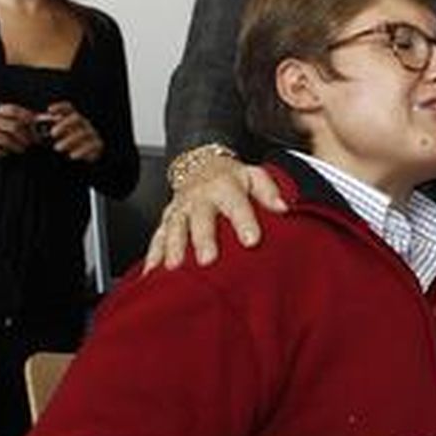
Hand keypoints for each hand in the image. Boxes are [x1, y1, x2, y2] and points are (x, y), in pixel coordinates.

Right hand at [0, 103, 37, 156]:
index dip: (28, 118)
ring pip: (6, 140)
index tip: (37, 126)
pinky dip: (4, 153)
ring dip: (17, 146)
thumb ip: (20, 119)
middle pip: (14, 127)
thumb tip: (42, 119)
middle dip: (26, 137)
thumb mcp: (1, 120)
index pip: (15, 110)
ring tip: (22, 149)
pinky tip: (7, 153)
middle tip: (33, 143)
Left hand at [43, 101, 102, 161]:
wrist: (84, 159)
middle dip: (64, 124)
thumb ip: (45, 132)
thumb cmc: (68, 145)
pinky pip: (91, 146)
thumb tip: (30, 125)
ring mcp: (91, 134)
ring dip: (69, 140)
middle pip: (76, 118)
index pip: (68, 108)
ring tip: (57, 148)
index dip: (60, 107)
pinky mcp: (97, 146)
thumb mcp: (56, 138)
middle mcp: (83, 124)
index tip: (49, 110)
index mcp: (73, 119)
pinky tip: (72, 155)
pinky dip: (81, 151)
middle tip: (52, 133)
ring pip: (83, 133)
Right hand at [144, 155, 286, 269]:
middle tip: (207, 260)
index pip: (236, 204)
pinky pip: (157, 237)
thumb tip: (283, 208)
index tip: (251, 240)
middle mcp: (200, 198)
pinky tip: (151, 273)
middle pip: (201, 219)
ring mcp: (181, 210)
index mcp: (225, 187)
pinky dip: (152, 255)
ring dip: (173, 248)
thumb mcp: (253, 175)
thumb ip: (268, 191)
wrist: (199, 163)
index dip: (244, 221)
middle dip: (202, 239)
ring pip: (175, 229)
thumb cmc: (230, 177)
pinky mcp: (167, 220)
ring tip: (174, 268)